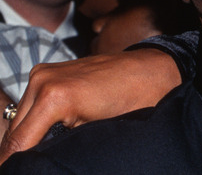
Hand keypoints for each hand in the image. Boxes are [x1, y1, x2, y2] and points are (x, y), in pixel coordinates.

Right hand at [0, 49, 179, 163]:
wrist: (152, 70)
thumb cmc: (136, 102)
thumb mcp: (96, 133)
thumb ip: (60, 145)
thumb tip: (40, 160)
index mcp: (54, 98)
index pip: (18, 144)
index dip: (15, 164)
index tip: (20, 172)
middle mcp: (43, 81)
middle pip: (14, 132)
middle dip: (20, 153)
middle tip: (32, 167)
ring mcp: (44, 73)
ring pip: (19, 119)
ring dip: (25, 138)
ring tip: (40, 154)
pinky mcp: (47, 71)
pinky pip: (29, 104)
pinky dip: (33, 121)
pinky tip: (46, 135)